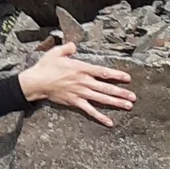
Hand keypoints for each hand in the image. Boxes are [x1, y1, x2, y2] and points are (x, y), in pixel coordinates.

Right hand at [17, 41, 134, 126]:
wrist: (36, 82)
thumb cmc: (46, 66)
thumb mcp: (56, 52)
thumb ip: (68, 48)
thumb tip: (75, 46)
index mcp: (81, 68)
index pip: (103, 72)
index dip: (116, 75)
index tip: (127, 78)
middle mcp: (83, 81)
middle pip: (106, 88)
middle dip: (121, 92)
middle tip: (133, 97)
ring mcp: (80, 93)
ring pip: (101, 99)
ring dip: (116, 102)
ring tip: (128, 106)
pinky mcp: (75, 102)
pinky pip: (90, 111)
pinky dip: (100, 117)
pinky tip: (110, 122)